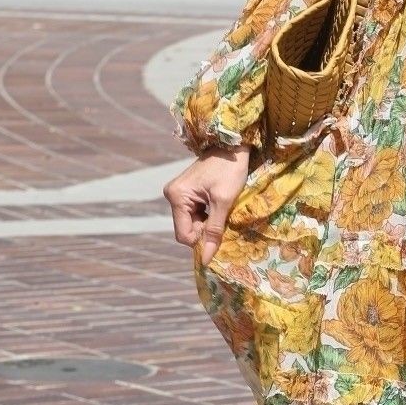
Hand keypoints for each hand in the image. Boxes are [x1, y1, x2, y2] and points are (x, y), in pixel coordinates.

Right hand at [163, 148, 250, 264]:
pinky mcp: (186, 192)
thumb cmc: (230, 169)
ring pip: (192, 222)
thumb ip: (214, 231)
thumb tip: (206, 259)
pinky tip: (218, 205)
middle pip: (187, 229)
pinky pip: (194, 213)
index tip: (219, 234)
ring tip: (223, 209)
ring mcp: (178, 193)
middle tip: (224, 219)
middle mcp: (172, 195)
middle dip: (205, 230)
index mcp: (177, 197)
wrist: (233, 145)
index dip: (201, 240)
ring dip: (208, 222)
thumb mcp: (224, 202)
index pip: (183, 235)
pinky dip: (208, 215)